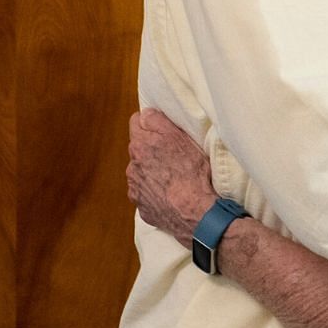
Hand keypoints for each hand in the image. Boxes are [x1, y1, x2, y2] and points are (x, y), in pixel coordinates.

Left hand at [126, 109, 218, 247]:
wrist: (195, 213)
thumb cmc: (191, 173)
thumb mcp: (180, 137)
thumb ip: (157, 121)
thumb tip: (145, 114)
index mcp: (140, 146)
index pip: (136, 122)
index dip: (150, 123)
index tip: (163, 129)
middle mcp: (132, 167)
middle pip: (139, 149)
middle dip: (152, 149)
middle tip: (174, 155)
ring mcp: (136, 189)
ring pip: (141, 173)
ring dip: (152, 172)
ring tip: (174, 178)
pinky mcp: (142, 208)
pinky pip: (146, 194)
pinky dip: (155, 193)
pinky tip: (171, 195)